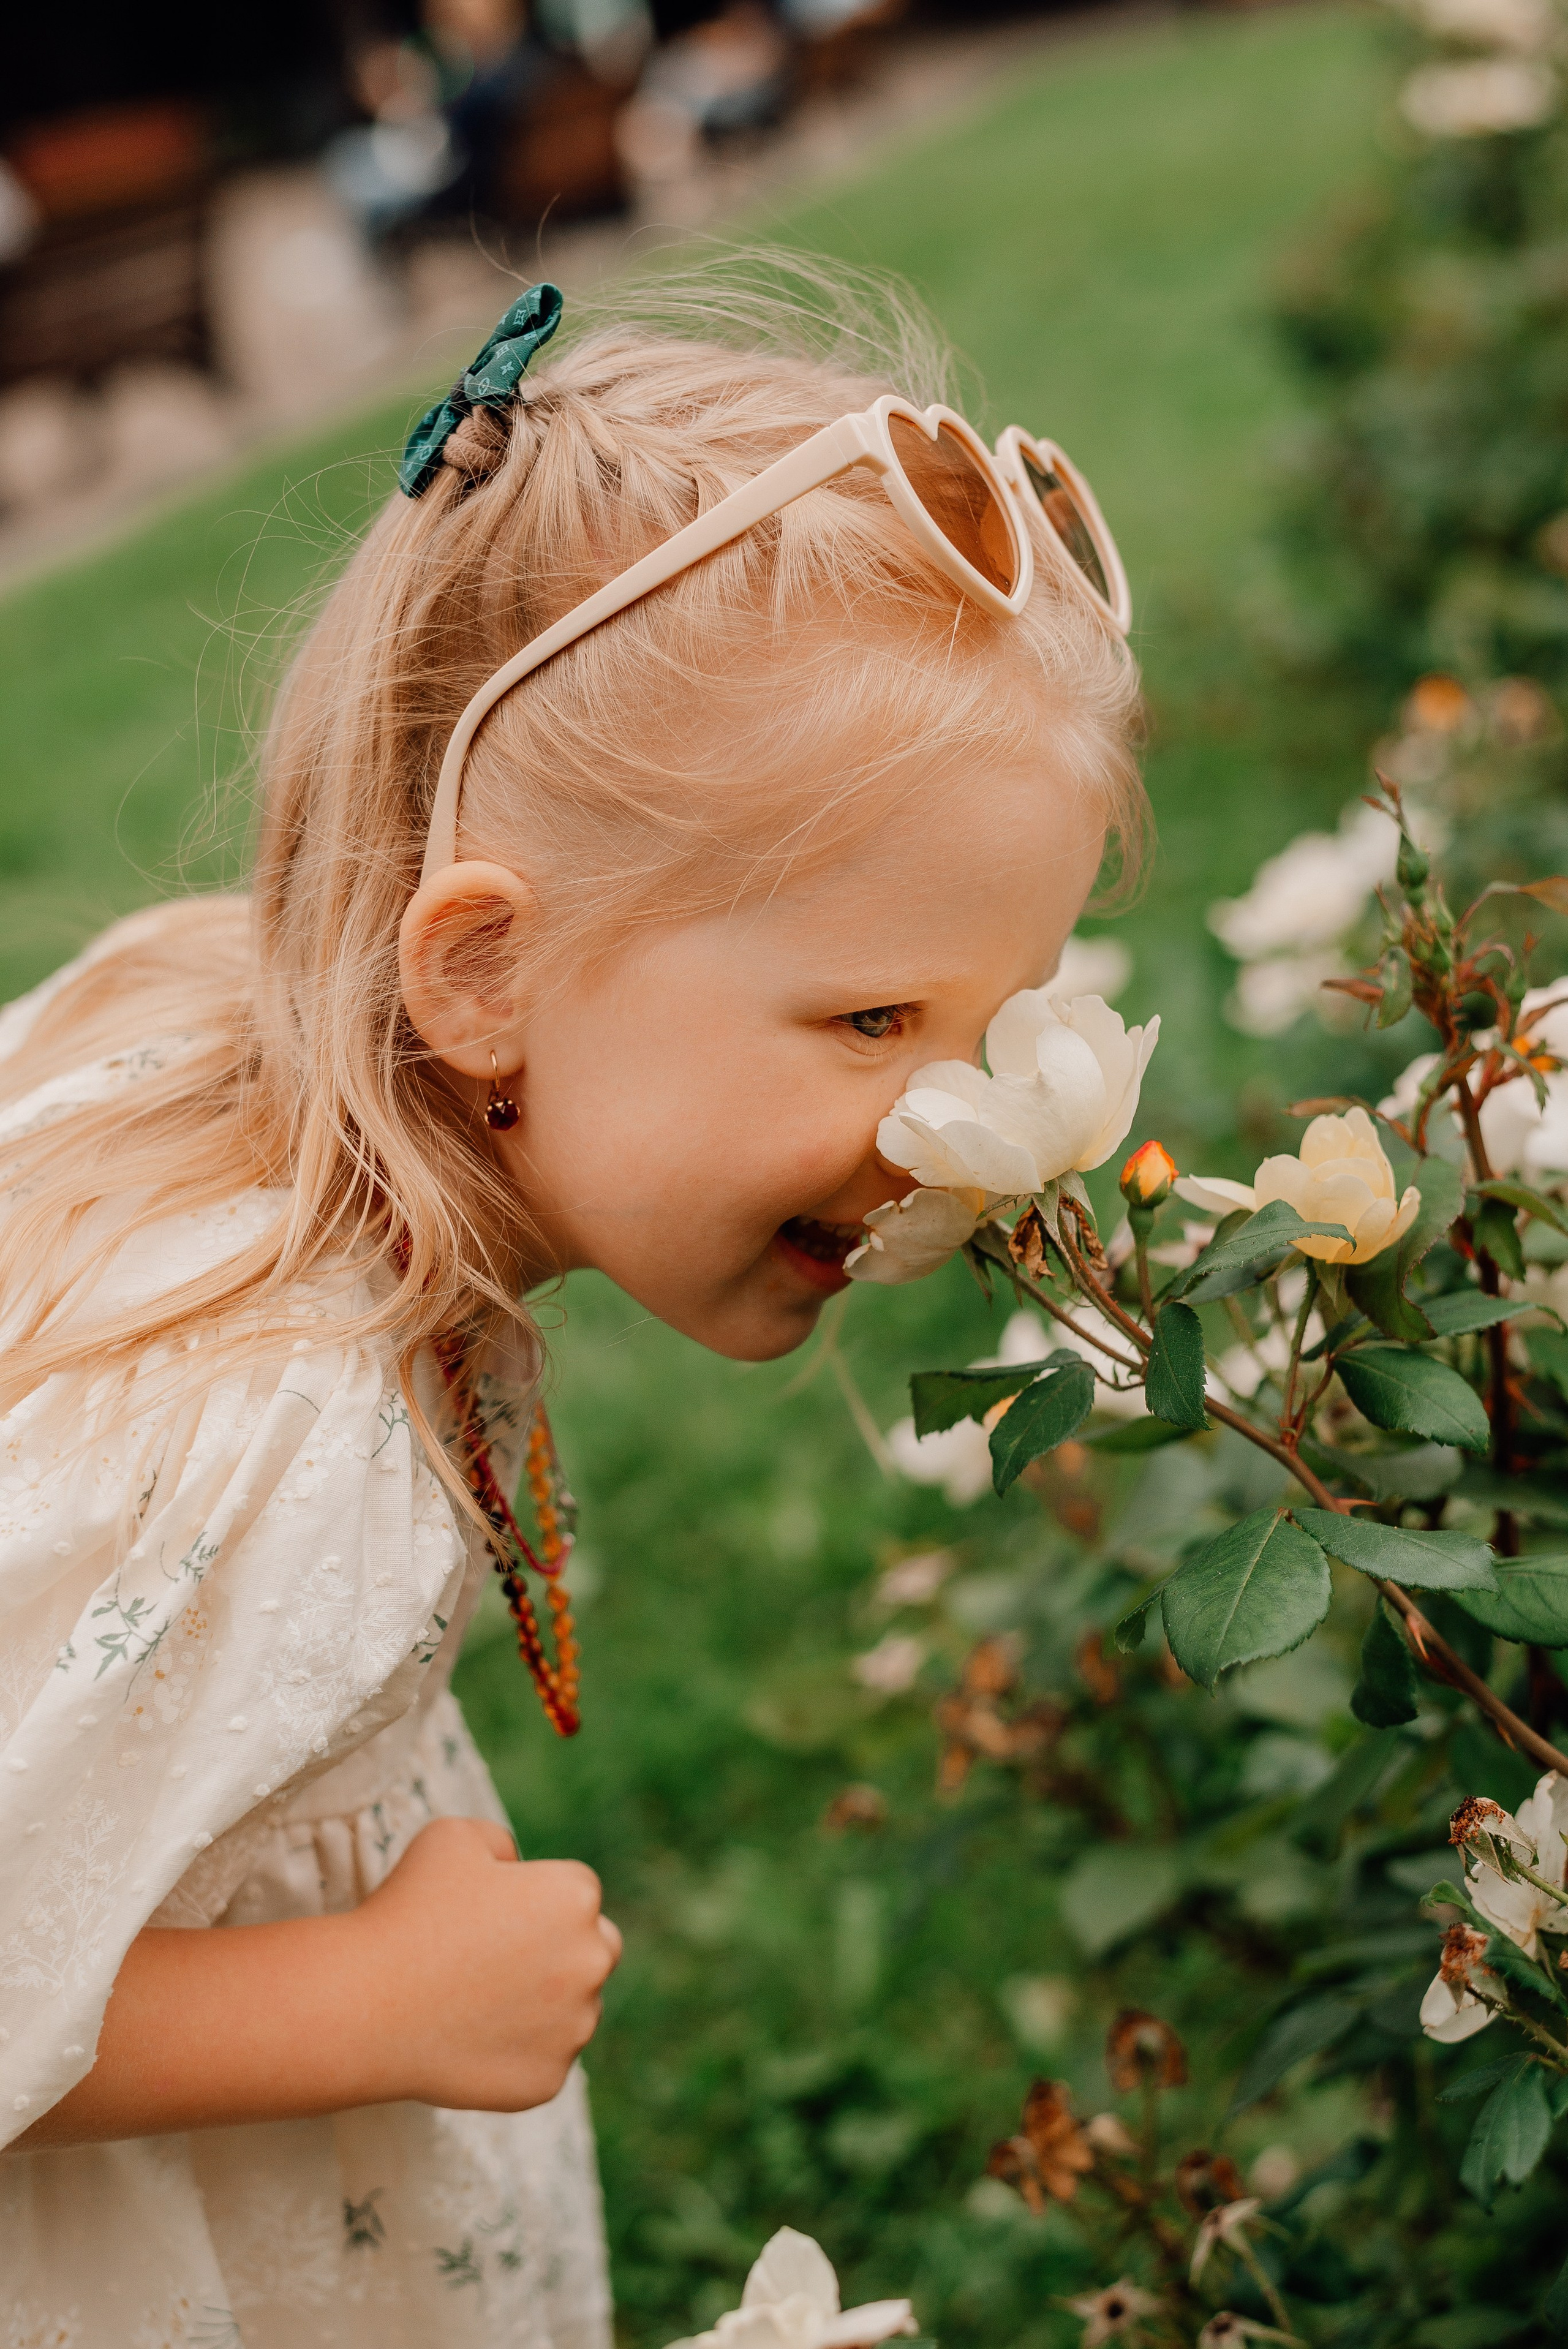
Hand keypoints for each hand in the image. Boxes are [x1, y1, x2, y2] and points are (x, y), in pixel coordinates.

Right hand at [352, 1816, 621, 2111]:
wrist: (365, 2004)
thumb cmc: (407, 1910)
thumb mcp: (452, 1836)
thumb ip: (500, 1842)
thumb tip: (518, 1868)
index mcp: (576, 1897)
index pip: (576, 1892)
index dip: (531, 1899)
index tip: (488, 1915)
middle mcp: (591, 1961)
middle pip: (594, 1949)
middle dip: (562, 1951)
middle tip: (498, 1961)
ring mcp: (573, 2028)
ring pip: (576, 2010)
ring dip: (544, 2006)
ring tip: (475, 2003)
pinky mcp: (548, 2080)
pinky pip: (546, 2061)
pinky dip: (517, 2054)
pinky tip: (469, 2041)